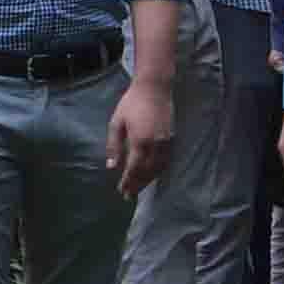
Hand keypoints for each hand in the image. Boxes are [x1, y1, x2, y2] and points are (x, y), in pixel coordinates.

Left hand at [105, 77, 173, 195]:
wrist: (154, 88)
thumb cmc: (131, 103)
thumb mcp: (116, 122)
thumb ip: (114, 146)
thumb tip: (112, 166)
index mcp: (139, 141)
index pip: (133, 168)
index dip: (128, 182)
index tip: (121, 191)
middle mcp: (155, 145)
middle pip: (147, 172)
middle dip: (137, 185)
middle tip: (128, 195)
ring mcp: (166, 142)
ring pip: (158, 168)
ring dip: (148, 180)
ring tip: (138, 188)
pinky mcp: (171, 139)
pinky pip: (165, 161)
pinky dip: (157, 171)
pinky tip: (151, 174)